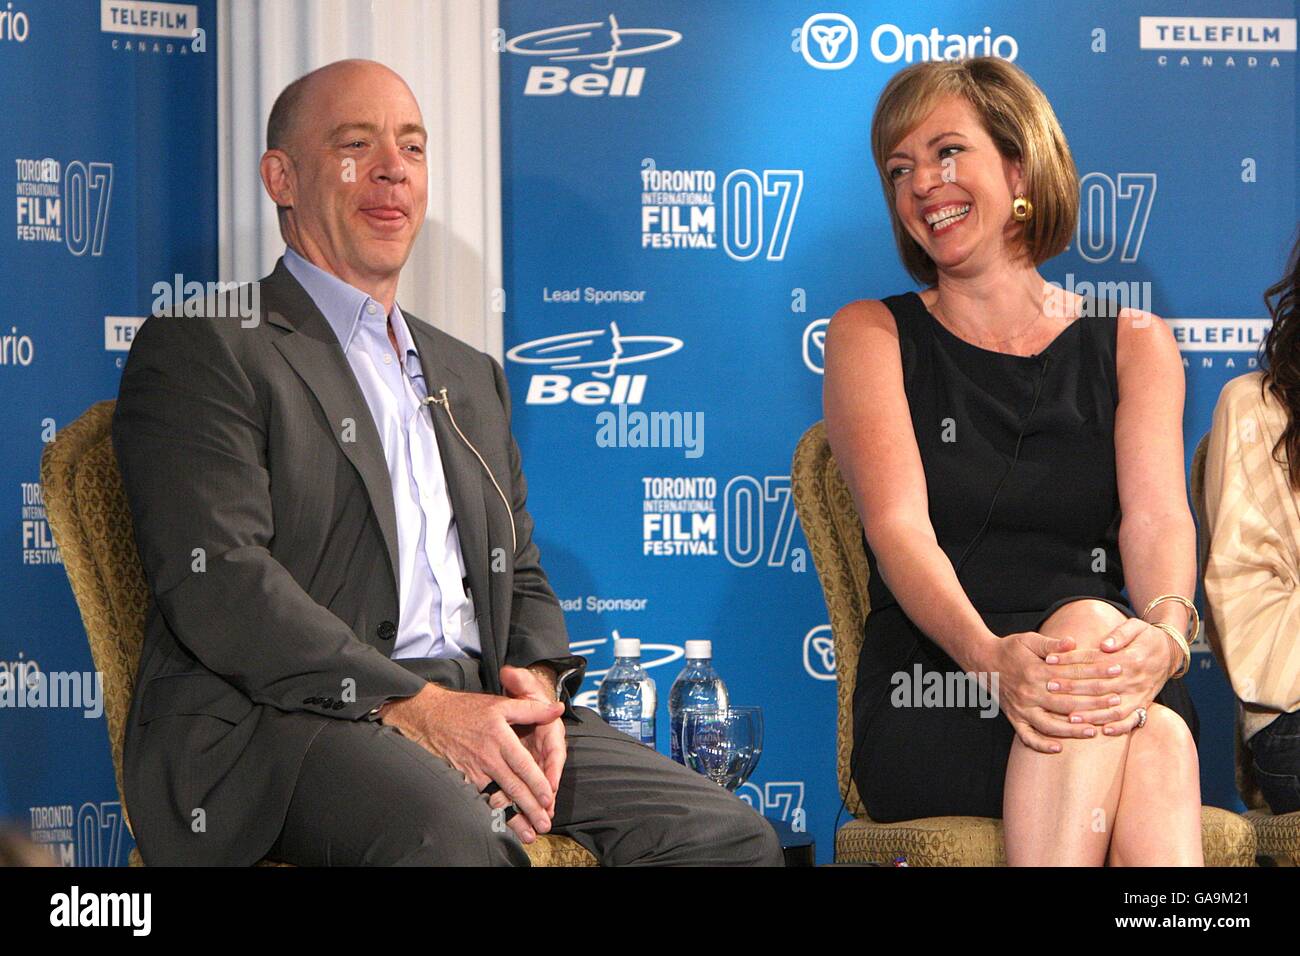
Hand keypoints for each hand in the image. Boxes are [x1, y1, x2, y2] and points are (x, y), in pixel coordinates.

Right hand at [376, 682, 563, 841]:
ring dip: (513, 818)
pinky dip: (495, 813)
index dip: (536, 783)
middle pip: (513, 787)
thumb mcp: (501, 704)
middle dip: (530, 808)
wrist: (431, 718)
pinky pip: (483, 798)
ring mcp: (475, 771)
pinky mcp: (465, 779)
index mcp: (500, 738)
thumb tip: (558, 710)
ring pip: (498, 798)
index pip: (522, 765)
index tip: (549, 799)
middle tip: (544, 824)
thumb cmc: (468, 710)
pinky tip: (504, 825)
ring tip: (528, 834)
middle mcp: (488, 757)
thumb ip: (532, 709)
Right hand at [982, 631, 1122, 752]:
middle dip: (1094, 703)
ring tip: (1094, 731)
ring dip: (1073, 730)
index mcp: (1036, 671)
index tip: (1116, 672)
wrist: (982, 661)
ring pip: (1050, 724)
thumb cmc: (1010, 649)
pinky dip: (1041, 744)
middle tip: (1116, 703)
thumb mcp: (1029, 639)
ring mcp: (1021, 708)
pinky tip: (1059, 748)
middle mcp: (1029, 692)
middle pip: (1066, 702)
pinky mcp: (1014, 718)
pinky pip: (1027, 736)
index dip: (1096, 673)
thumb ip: (1051, 643)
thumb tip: (1072, 643)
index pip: (1072, 675)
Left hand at [1045, 617, 1176, 735]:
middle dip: (1072, 688)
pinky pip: (1132, 719)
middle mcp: (1134, 679)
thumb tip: (1104, 645)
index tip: (1049, 660)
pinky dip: (1120, 727)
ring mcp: (1139, 694)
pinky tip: (1103, 731)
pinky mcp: (1143, 704)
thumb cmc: (1148, 637)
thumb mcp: (1136, 627)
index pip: (1094, 661)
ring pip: (1114, 709)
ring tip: (1070, 717)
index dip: (1070, 660)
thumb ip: (1120, 634)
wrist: (1171, 652)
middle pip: (1099, 686)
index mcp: (1130, 658)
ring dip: (1092, 715)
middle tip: (1050, 687)